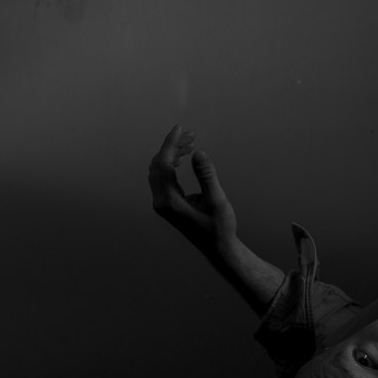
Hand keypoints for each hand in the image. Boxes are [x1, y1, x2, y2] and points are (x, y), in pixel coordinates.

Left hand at [148, 125, 237, 251]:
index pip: (164, 164)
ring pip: (159, 170)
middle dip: (172, 146)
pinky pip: (162, 177)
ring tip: (190, 143)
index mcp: (169, 201)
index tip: (181, 128)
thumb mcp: (217, 200)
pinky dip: (171, 163)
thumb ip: (206, 176)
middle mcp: (161, 201)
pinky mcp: (166, 204)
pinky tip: (184, 158)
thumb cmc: (219, 227)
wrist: (218, 249)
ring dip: (172, 154)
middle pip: (158, 164)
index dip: (171, 143)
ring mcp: (162, 203)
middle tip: (191, 134)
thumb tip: (199, 153)